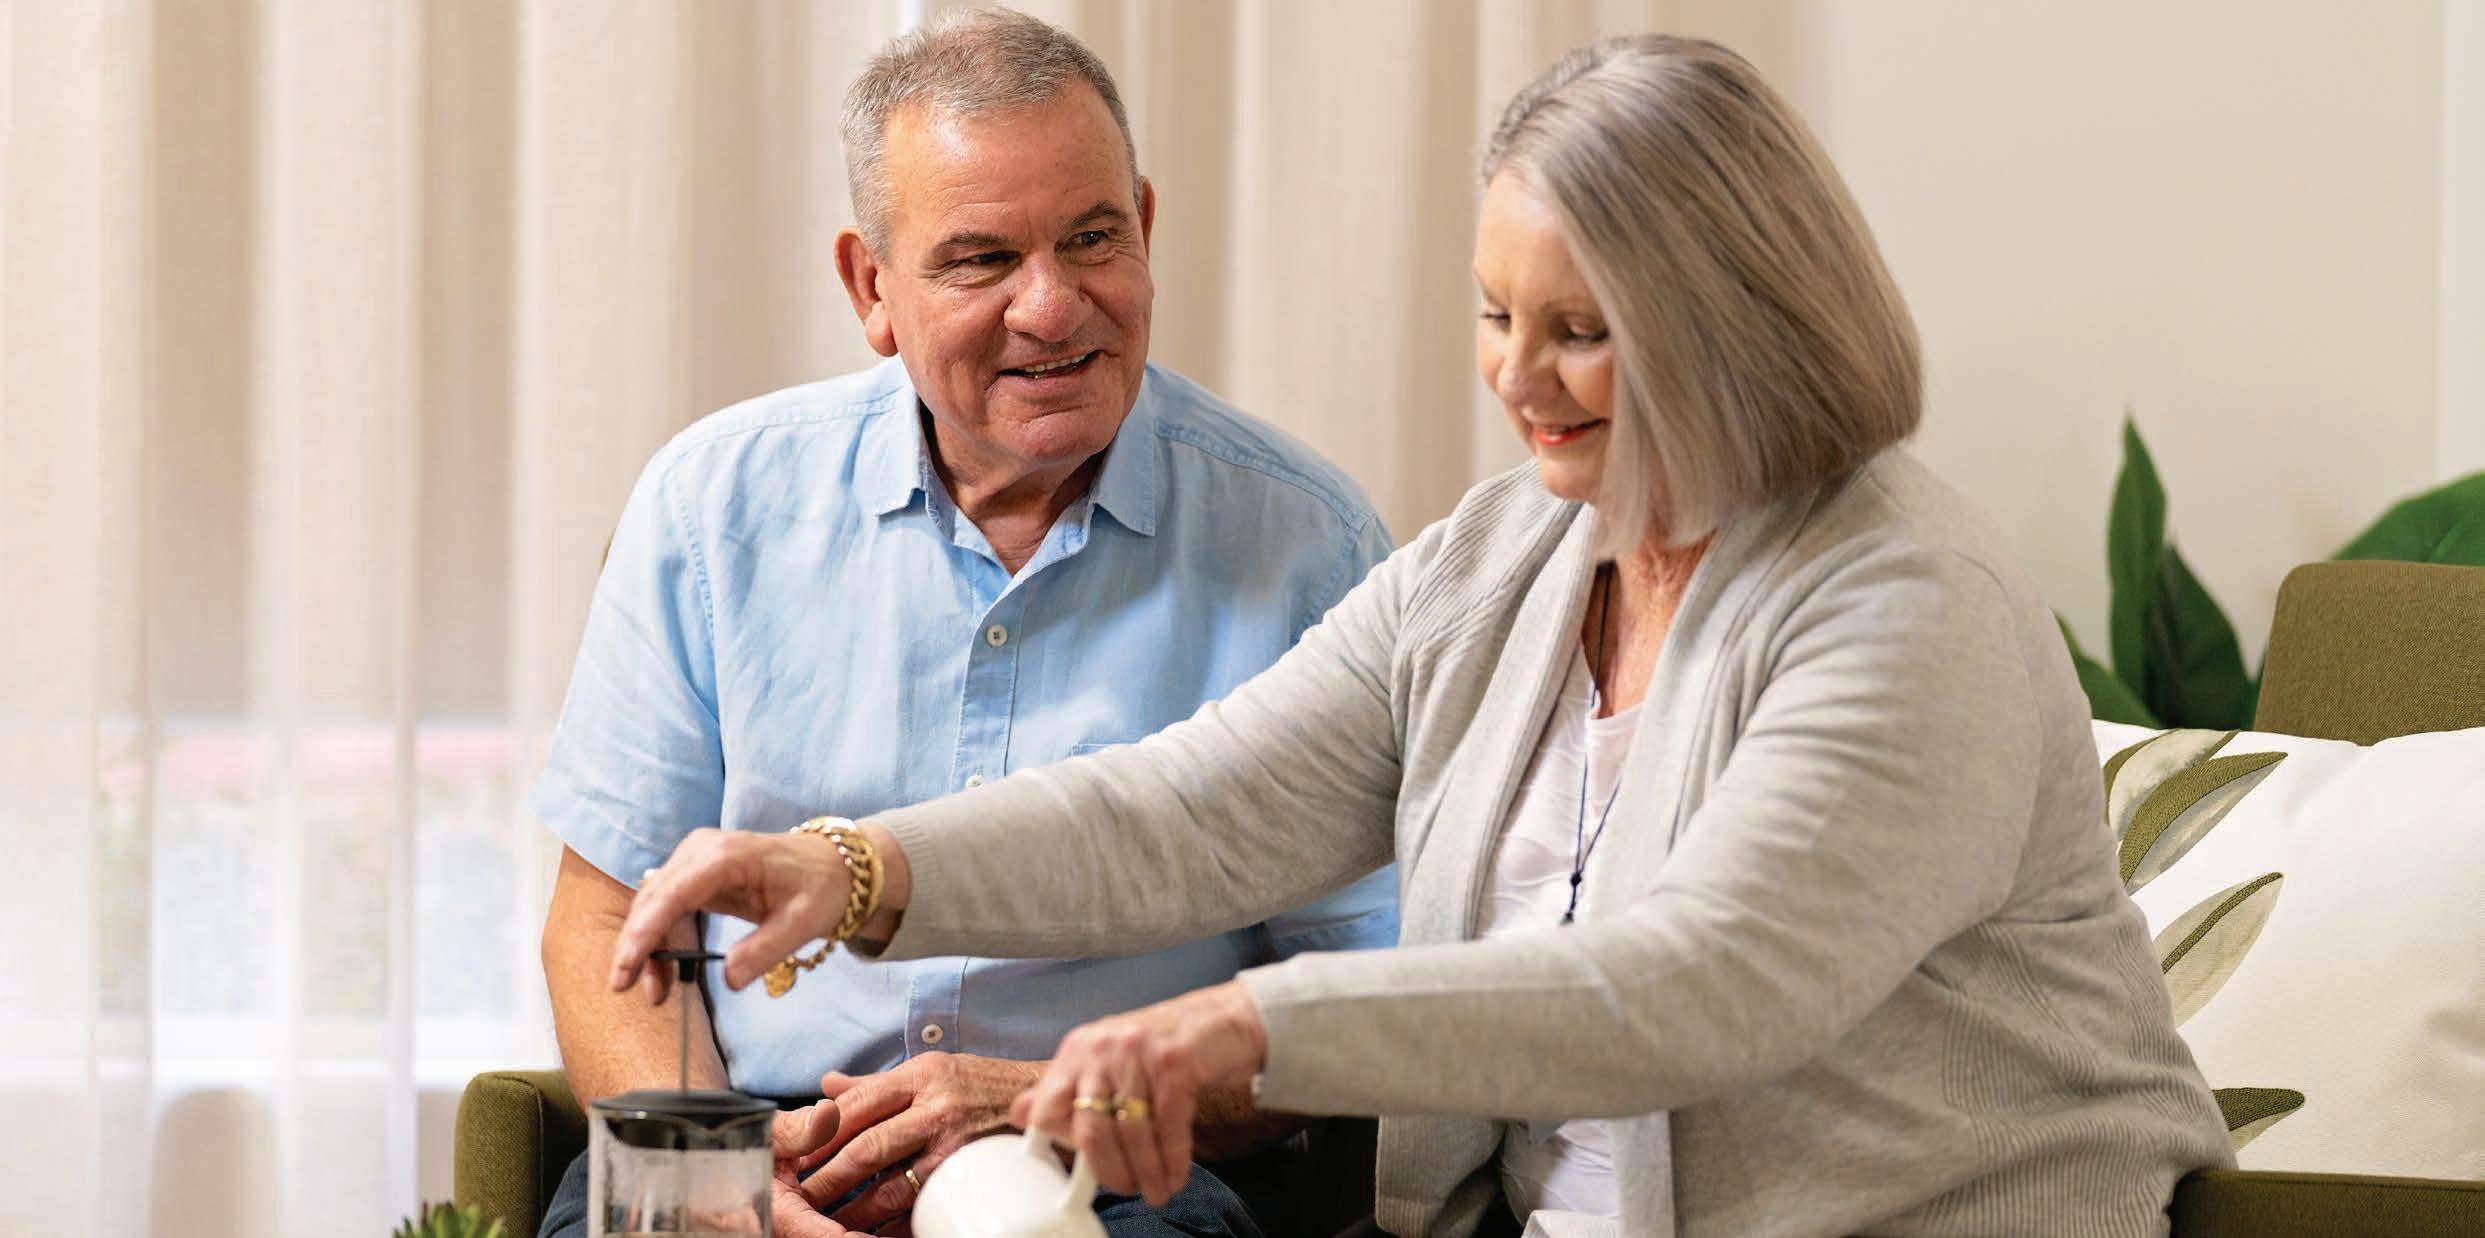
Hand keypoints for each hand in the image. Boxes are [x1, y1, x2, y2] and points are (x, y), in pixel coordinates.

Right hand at [609, 826, 851, 1001]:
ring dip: (648, 948)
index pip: (673, 893)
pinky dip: (661, 940)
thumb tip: (730, 980)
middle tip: (628, 988)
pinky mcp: (696, 874)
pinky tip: (665, 973)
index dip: (646, 930)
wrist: (833, 866)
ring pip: (654, 905)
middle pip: (653, 899)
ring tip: (655, 993)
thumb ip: (765, 951)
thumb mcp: (803, 923)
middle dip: (638, 945)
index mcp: (727, 856)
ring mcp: (695, 859)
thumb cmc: (820, 888)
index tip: (628, 965)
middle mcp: (702, 851)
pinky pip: (667, 907)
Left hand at [783, 1054, 1044, 1229]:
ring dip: (856, 1210)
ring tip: (831, 1224)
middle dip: (829, 1179)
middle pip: (868, 1148)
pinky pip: (924, 1206)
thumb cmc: (986, 1085)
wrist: (1051, 1100)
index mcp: (921, 1075)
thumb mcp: (933, 1069)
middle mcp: (937, 1106)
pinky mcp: (972, 1174)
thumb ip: (879, 1083)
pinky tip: (877, 1233)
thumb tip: (828, 1086)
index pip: (856, 1105)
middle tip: (802, 1199)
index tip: (796, 1158)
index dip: (821, 1135)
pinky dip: (897, 1226)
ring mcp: (956, 1144)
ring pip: (892, 1185)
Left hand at [1010, 981, 1268, 1206]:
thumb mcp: (1109, 1062)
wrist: (1226, 1019)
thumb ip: (1067, 1089)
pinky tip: (1177, 1174)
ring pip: (1132, 1132)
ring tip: (1158, 1191)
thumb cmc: (1165, 1048)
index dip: (1061, 1149)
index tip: (1079, 1176)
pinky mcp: (1174, 1062)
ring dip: (1147, 1172)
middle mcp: (1101, 1047)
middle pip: (1090, 1129)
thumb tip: (1020, 1115)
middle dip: (1110, 1172)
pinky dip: (1173, 1158)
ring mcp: (1137, 1053)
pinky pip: (1168, 1126)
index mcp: (1077, 1050)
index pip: (1046, 1110)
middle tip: (1128, 1190)